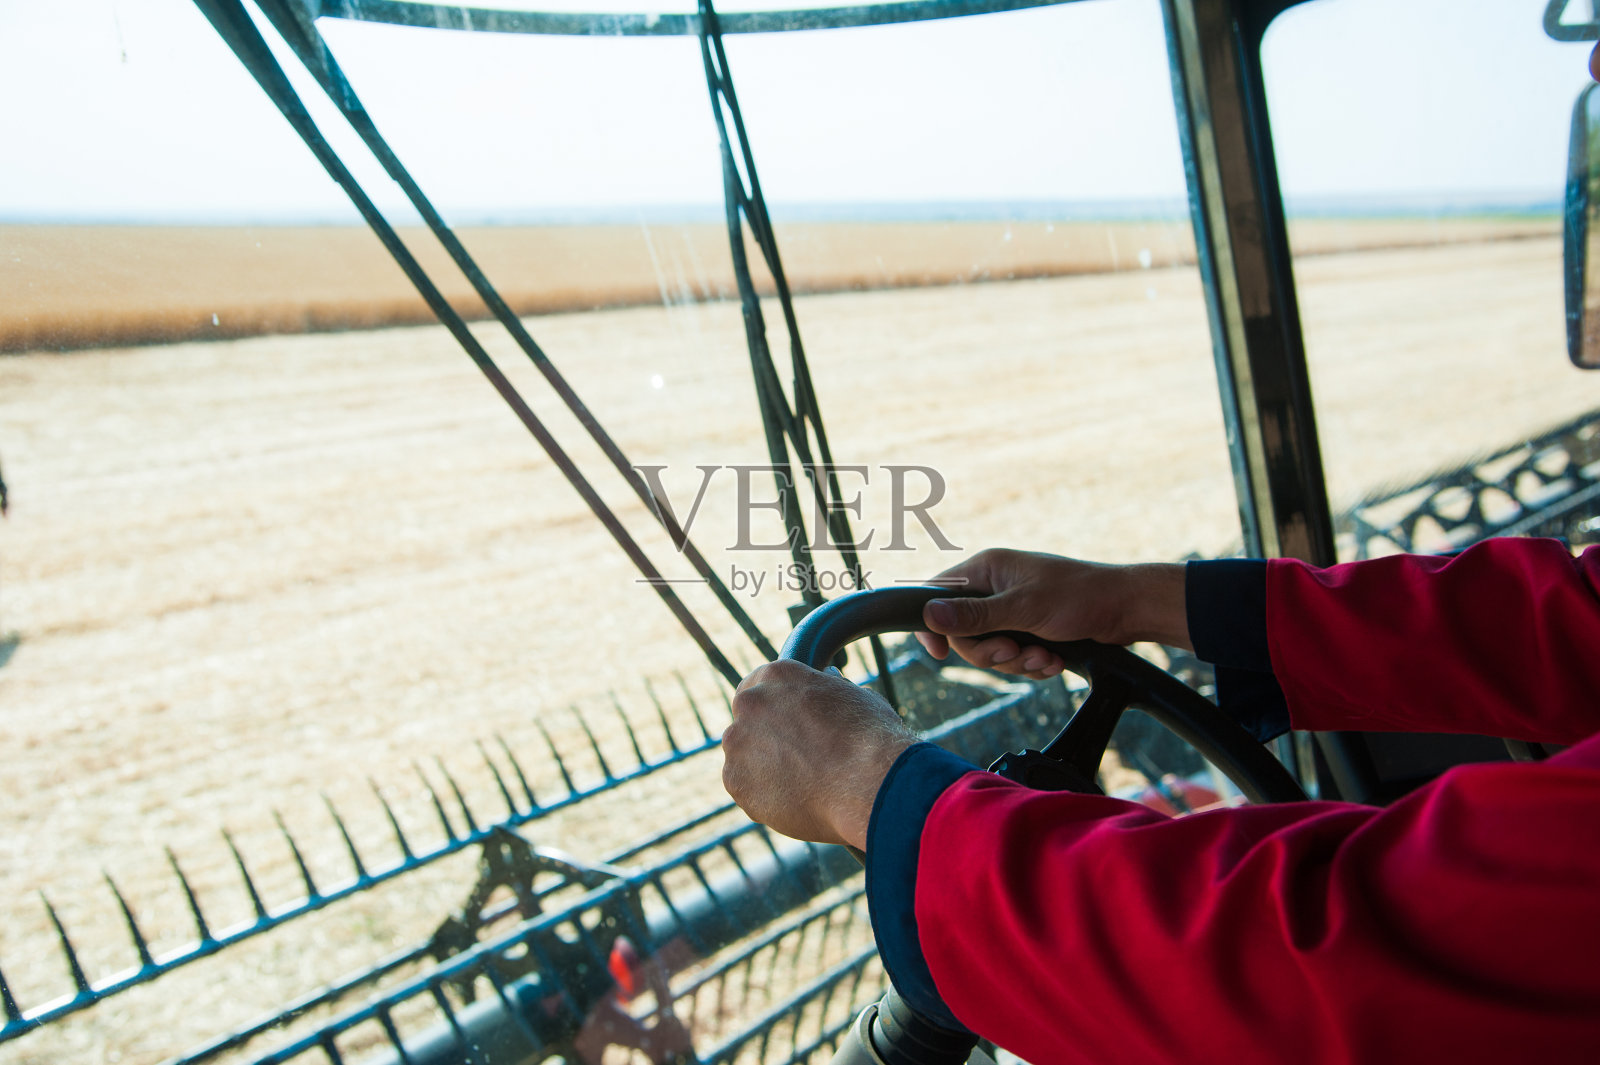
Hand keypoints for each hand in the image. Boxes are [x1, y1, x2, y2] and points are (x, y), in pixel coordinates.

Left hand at [722, 660, 918, 850]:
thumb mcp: (854, 698)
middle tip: (798, 760)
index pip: (761, 687)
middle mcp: (749, 702)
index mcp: (777, 675)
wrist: (867, 782)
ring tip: (804, 785)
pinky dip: (764, 798)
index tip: (789, 727)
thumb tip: (828, 680)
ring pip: (743, 758)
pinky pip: (745, 789)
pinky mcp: (735, 780)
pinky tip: (796, 801)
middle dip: (766, 740)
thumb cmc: (871, 739)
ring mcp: (738, 742)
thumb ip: (829, 690)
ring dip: (763, 769)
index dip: (776, 709)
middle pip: (747, 723)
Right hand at [915, 548, 1190, 678]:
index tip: (939, 653)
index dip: (933, 625)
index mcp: (986, 569)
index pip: (937, 594)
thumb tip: (929, 616)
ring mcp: (1012, 609)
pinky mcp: (1029, 628)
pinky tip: (1054, 660)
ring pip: (990, 649)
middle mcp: (995, 587)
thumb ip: (976, 615)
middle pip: (964, 632)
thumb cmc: (1080, 596)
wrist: (1127, 610)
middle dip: (991, 651)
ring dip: (1018, 661)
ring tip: (1045, 657)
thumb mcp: (1024, 608)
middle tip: (1015, 652)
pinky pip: (1013, 657)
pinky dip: (1032, 663)